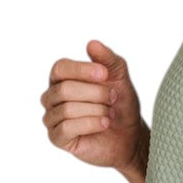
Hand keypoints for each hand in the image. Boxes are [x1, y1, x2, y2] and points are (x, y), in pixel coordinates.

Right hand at [41, 39, 144, 171]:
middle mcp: (52, 97)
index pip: (60, 68)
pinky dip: (91, 124)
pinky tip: (104, 124)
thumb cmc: (120, 104)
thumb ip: (107, 58)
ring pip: (66, 109)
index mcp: (62, 78)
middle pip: (65, 89)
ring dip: (96, 110)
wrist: (130, 134)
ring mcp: (52, 118)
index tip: (105, 74)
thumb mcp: (119, 76)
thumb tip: (92, 43)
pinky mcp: (57, 138)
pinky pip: (66, 128)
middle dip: (95, 93)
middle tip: (113, 98)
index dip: (82, 70)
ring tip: (110, 113)